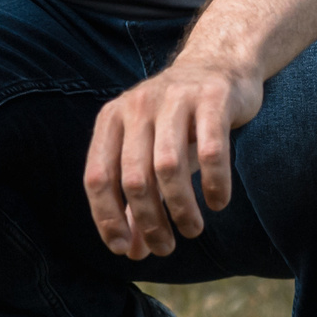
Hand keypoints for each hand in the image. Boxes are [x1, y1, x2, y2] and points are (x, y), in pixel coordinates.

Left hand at [84, 53, 263, 257]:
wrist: (219, 63)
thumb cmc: (177, 121)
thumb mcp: (149, 153)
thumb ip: (136, 201)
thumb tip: (132, 252)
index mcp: (112, 119)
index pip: (97, 177)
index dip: (107, 218)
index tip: (124, 249)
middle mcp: (137, 106)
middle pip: (133, 177)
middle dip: (148, 221)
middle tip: (166, 247)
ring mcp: (174, 99)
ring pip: (168, 166)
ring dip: (181, 208)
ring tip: (192, 231)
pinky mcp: (212, 99)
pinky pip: (210, 150)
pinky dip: (214, 183)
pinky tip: (218, 203)